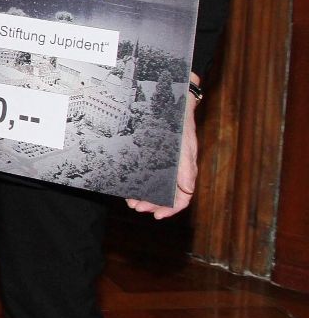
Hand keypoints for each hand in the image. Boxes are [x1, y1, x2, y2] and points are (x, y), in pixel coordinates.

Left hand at [127, 79, 198, 218]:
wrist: (175, 101)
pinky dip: (140, 181)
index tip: (156, 216)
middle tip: (135, 206)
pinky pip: (148, 172)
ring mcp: (165, 162)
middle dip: (152, 204)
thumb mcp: (185, 145)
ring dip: (145, 195)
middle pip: (166, 195)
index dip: (170, 209)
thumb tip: (187, 189)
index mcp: (186, 171)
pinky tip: (130, 183)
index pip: (182, 198)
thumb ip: (187, 167)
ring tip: (130, 199)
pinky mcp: (154, 153)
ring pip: (155, 186)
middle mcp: (176, 169)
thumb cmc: (182, 124)